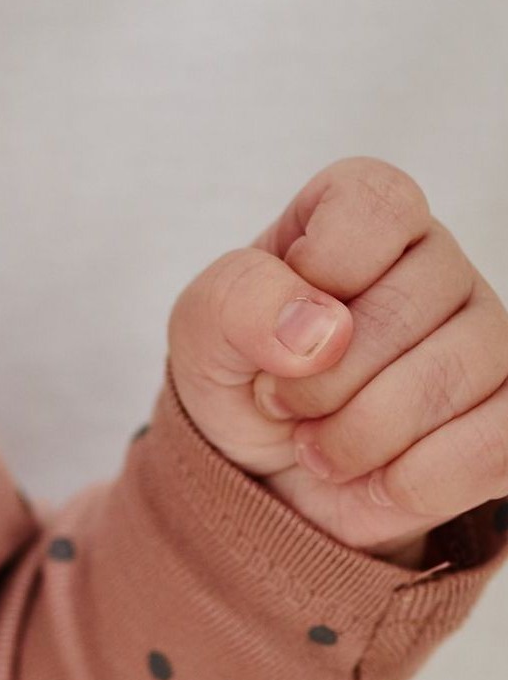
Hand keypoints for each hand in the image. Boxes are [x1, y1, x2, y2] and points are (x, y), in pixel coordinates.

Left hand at [167, 158, 507, 565]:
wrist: (266, 477)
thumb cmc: (241, 378)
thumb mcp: (201, 331)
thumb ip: (238, 302)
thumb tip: (321, 330)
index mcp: (358, 221)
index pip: (377, 200)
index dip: (326, 264)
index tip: (282, 319)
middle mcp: (436, 267)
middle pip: (410, 302)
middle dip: (322, 377)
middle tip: (282, 402)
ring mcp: (485, 339)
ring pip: (457, 374)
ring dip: (360, 434)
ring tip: (317, 445)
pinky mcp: (507, 417)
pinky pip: (498, 444)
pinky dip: (417, 479)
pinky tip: (376, 478)